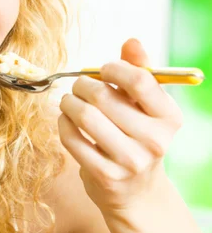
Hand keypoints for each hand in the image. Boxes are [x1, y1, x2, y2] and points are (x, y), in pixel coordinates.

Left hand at [57, 38, 183, 216]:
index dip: (113, 68)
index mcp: (169, 117)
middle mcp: (155, 141)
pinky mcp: (105, 176)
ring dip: (68, 102)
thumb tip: (132, 41)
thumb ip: (140, 71)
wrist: (137, 191)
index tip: (102, 70)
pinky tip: (67, 120)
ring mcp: (130, 161)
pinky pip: (71, 138)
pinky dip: (63, 123)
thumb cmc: (137, 135)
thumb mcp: (146, 105)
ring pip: (84, 116)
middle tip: (78, 85)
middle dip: (82, 84)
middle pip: (104, 97)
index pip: (139, 80)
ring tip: (69, 101)